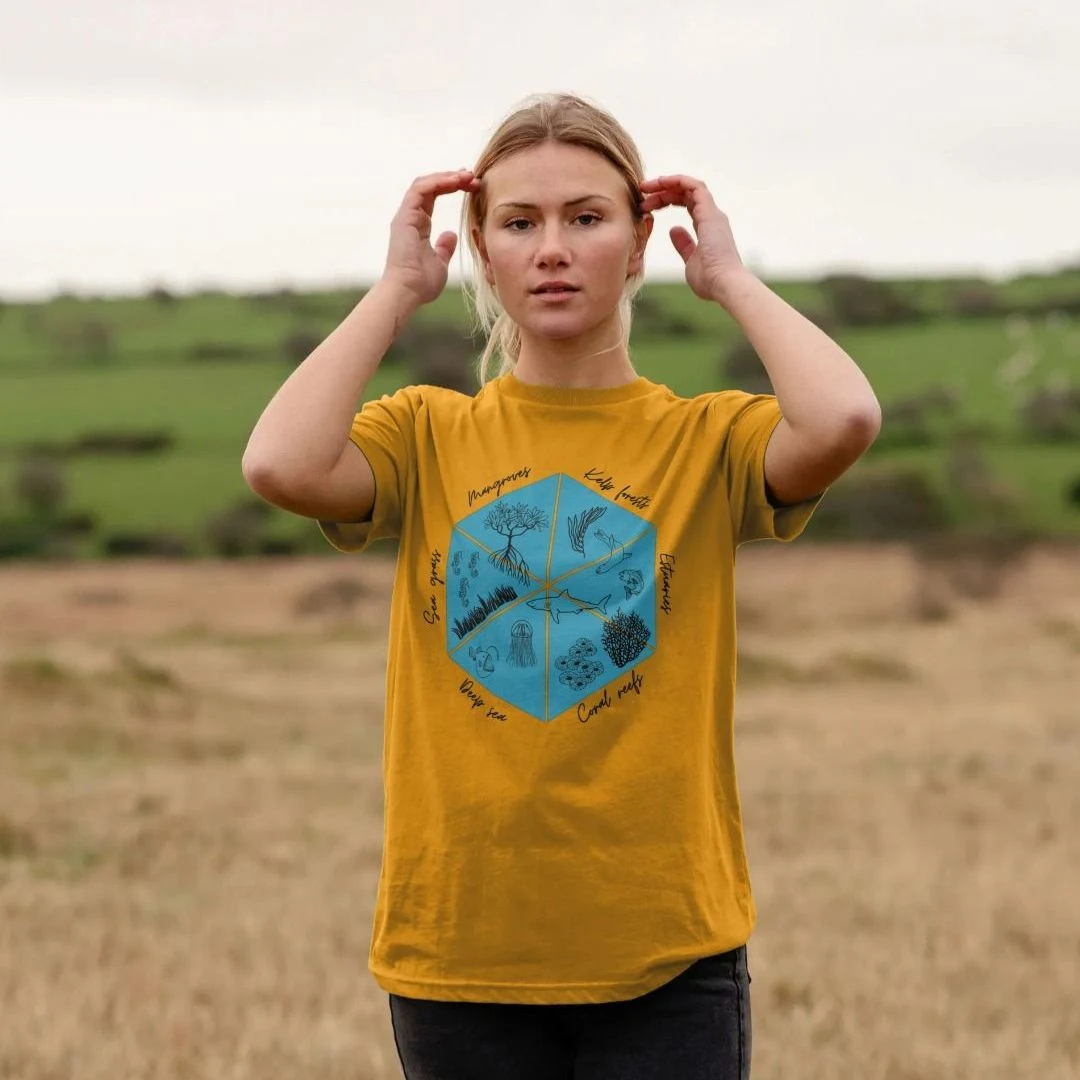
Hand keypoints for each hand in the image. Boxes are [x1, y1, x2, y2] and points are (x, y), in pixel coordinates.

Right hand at [382, 170, 480, 304]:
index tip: (471, 186)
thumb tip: (452, 235)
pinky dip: (438, 182)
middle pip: (430, 186)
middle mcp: (410, 216)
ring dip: (447, 177)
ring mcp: (406, 215)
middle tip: (473, 177)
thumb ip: (444, 248)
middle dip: (452, 178)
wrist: (407, 291)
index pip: (433, 196)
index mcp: (417, 225)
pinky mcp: (405, 216)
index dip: (451, 186)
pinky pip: (421, 189)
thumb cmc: (421, 283)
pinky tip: (456, 181)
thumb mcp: (440, 263)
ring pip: (425, 183)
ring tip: (468, 176)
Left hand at [639, 175, 747, 303]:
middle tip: (641, 196)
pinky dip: (677, 181)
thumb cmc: (709, 280)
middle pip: (686, 194)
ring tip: (645, 188)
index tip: (646, 207)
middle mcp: (711, 217)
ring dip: (666, 184)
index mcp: (707, 227)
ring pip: (689, 187)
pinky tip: (661, 182)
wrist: (724, 284)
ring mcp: (712, 214)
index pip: (688, 204)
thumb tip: (673, 231)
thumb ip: (683, 244)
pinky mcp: (710, 213)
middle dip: (662, 192)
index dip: (666, 201)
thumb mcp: (690, 260)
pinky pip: (694, 186)